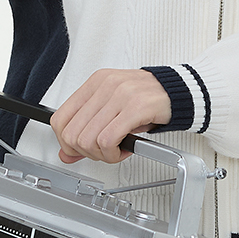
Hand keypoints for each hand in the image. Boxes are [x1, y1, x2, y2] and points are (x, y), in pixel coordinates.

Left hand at [51, 69, 171, 163]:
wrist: (178, 91)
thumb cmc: (146, 99)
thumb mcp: (112, 109)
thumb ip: (88, 129)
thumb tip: (66, 153)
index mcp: (95, 82)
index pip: (60, 119)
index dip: (65, 143)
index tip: (78, 150)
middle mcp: (105, 86)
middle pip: (73, 134)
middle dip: (86, 152)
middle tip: (102, 152)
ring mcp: (120, 95)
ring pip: (89, 140)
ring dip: (102, 155)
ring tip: (116, 150)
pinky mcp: (135, 107)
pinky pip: (108, 140)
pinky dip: (113, 154)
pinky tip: (124, 149)